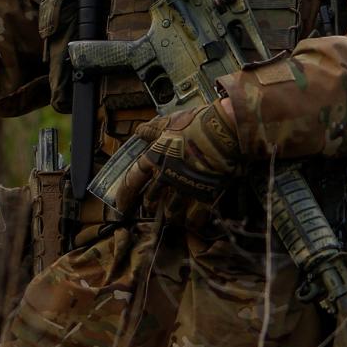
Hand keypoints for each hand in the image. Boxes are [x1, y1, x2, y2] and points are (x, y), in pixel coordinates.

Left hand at [102, 99, 243, 221]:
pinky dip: (194, 221)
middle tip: (149, 207)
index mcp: (156, 158)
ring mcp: (186, 187)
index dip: (125, 193)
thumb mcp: (170, 122)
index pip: (134, 179)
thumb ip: (154, 129)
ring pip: (173, 209)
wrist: (225, 131)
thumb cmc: (197, 123)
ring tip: (171, 217)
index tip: (121, 205)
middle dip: (150, 203)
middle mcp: (167, 176)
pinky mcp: (205, 193)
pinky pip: (196, 215)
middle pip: (152, 196)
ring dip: (171, 213)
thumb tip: (139, 131)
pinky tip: (194, 225)